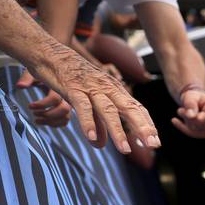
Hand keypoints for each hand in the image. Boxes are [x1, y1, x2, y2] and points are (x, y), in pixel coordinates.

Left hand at [16, 69, 72, 128]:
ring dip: (50, 121)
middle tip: (35, 114)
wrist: (51, 73)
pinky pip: (65, 121)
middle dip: (48, 114)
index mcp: (58, 86)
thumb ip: (27, 79)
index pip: (55, 99)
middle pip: (64, 110)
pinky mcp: (66, 111)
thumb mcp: (33, 72)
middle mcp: (66, 96)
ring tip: (37, 119)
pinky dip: (55, 124)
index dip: (42, 104)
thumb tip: (20, 86)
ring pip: (65, 118)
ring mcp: (68, 104)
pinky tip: (44, 122)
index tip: (30, 106)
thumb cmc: (40, 73)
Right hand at [39, 47, 159, 152]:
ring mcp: (90, 87)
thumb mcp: (89, 100)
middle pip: (129, 108)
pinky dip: (88, 122)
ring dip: (118, 131)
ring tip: (125, 151)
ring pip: (108, 110)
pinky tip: (91, 138)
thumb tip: (100, 144)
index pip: (136, 108)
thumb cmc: (72, 77)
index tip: (155, 143)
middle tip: (153, 145)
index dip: (147, 125)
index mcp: (114, 90)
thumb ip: (95, 122)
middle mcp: (107, 88)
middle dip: (142, 128)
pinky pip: (82, 107)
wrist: (49, 53)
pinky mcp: (72, 88)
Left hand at [172, 88, 204, 138]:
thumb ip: (190, 104)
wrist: (195, 103)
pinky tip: (174, 120)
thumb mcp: (190, 96)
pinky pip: (193, 134)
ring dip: (185, 121)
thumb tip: (190, 116)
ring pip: (196, 129)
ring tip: (180, 111)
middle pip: (201, 123)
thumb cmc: (193, 98)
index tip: (198, 117)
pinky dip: (182, 127)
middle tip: (179, 110)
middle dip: (188, 117)